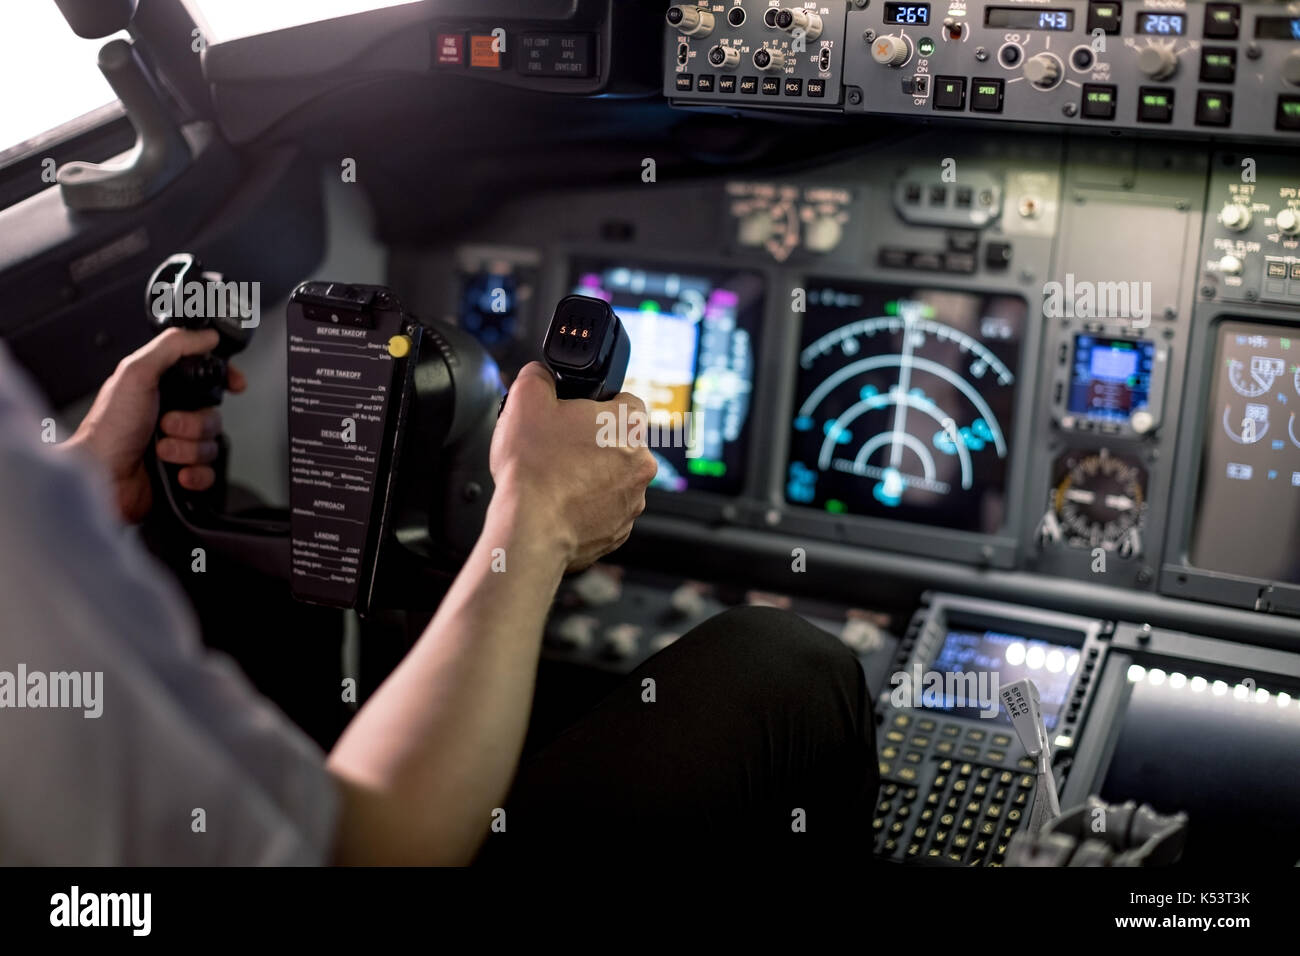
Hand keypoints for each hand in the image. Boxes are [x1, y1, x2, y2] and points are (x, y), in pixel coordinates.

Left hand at [65, 328, 246, 523]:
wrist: (102, 477)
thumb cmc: (108, 428)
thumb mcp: (137, 373)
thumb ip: (172, 347)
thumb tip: (205, 336)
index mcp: (161, 389)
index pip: (206, 378)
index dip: (225, 380)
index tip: (235, 385)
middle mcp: (171, 416)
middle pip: (213, 414)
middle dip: (193, 423)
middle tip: (167, 423)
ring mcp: (177, 445)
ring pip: (211, 444)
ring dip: (188, 449)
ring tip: (161, 449)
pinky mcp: (181, 472)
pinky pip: (210, 472)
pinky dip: (195, 473)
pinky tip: (176, 471)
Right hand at [491, 362, 657, 571]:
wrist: (530, 529)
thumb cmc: (533, 469)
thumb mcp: (525, 399)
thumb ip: (539, 376)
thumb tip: (541, 375)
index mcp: (628, 424)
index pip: (627, 401)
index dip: (600, 404)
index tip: (579, 415)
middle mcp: (641, 463)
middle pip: (620, 442)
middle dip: (594, 443)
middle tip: (560, 447)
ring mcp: (633, 500)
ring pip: (614, 478)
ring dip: (591, 476)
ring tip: (557, 479)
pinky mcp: (620, 530)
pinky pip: (605, 510)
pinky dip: (587, 507)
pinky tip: (560, 503)